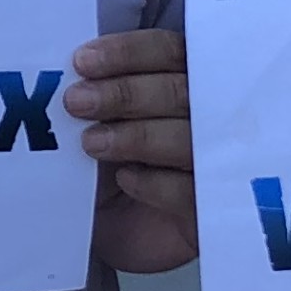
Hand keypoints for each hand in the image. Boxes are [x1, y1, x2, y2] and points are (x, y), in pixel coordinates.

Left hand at [68, 27, 191, 272]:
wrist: (110, 238)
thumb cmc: (104, 172)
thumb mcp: (94, 130)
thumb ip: (95, 98)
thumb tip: (75, 74)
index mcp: (182, 82)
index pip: (168, 52)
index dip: (127, 53)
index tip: (82, 62)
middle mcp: (208, 116)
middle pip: (180, 91)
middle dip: (125, 93)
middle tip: (77, 102)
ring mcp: (216, 163)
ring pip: (189, 137)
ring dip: (136, 136)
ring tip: (92, 143)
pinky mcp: (212, 209)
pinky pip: (192, 190)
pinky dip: (156, 182)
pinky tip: (125, 179)